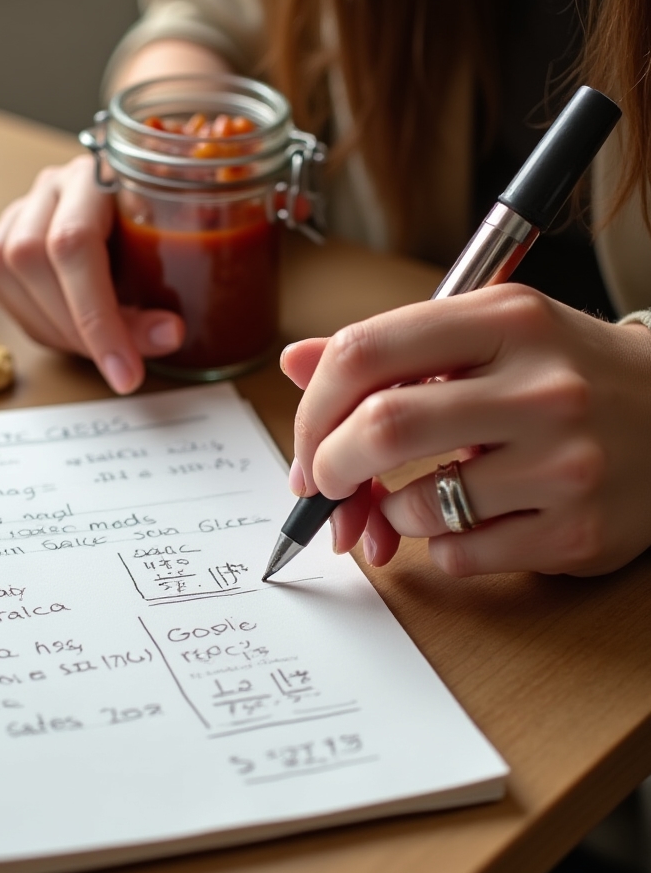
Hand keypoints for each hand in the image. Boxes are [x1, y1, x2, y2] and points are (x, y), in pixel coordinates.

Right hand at [0, 154, 183, 393]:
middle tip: (122, 367)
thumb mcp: (175, 251)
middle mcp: (52, 185)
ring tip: (101, 350)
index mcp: (97, 174)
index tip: (127, 372)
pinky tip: (74, 336)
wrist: (139, 210)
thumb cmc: (161, 231)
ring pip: (7, 275)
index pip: (75, 243)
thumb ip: (172, 287)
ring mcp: (20, 210)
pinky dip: (41, 327)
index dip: (97, 317)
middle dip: (79, 331)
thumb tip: (170, 333)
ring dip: (58, 331)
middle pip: (33, 259)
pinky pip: (2, 291)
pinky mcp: (1, 240)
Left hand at [281, 285, 650, 576]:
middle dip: (330, 467)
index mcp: (505, 318)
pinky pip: (459, 554)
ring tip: (407, 503)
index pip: (365, 352)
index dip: (311, 407)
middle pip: (381, 428)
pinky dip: (435, 547)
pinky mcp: (579, 531)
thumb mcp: (483, 335)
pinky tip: (463, 525)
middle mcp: (541, 384)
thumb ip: (389, 350)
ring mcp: (567, 462)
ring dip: (388, 514)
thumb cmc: (560, 374)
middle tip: (327, 485)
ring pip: (417, 504)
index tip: (307, 442)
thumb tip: (294, 363)